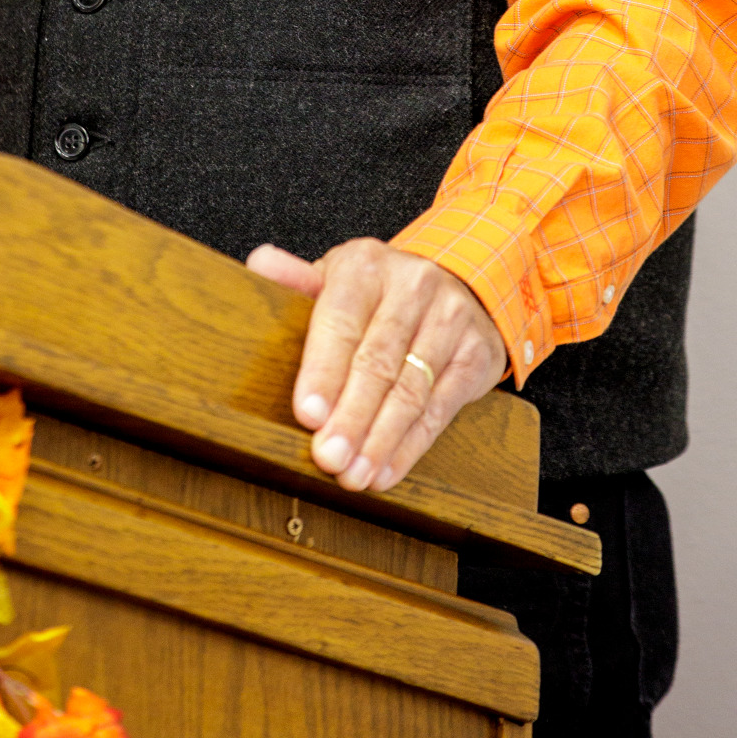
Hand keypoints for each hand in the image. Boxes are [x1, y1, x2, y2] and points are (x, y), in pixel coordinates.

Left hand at [246, 237, 508, 492]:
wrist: (454, 287)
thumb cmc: (377, 294)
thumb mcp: (336, 279)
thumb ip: (296, 280)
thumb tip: (260, 263)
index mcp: (366, 264)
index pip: (341, 321)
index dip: (323, 371)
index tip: (308, 414)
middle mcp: (413, 285)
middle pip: (377, 360)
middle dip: (351, 416)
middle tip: (328, 458)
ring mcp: (450, 317)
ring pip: (410, 389)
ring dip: (380, 439)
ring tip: (354, 475)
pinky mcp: (476, 353)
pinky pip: (441, 407)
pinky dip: (411, 446)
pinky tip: (386, 470)